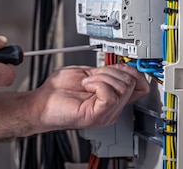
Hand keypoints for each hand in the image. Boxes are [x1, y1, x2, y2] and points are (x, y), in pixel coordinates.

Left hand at [30, 64, 149, 131]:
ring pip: (122, 87)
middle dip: (111, 71)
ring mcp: (106, 113)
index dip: (133, 71)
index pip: (140, 86)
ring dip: (101, 77)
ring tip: (87, 82)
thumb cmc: (58, 91)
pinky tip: (86, 86)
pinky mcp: (97, 115)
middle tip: (93, 76)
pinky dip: (97, 84)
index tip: (120, 66)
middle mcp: (112, 107)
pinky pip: (110, 95)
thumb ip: (106, 72)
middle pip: (131, 83)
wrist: (42, 102)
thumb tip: (122, 67)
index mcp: (112, 97)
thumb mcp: (88, 74)